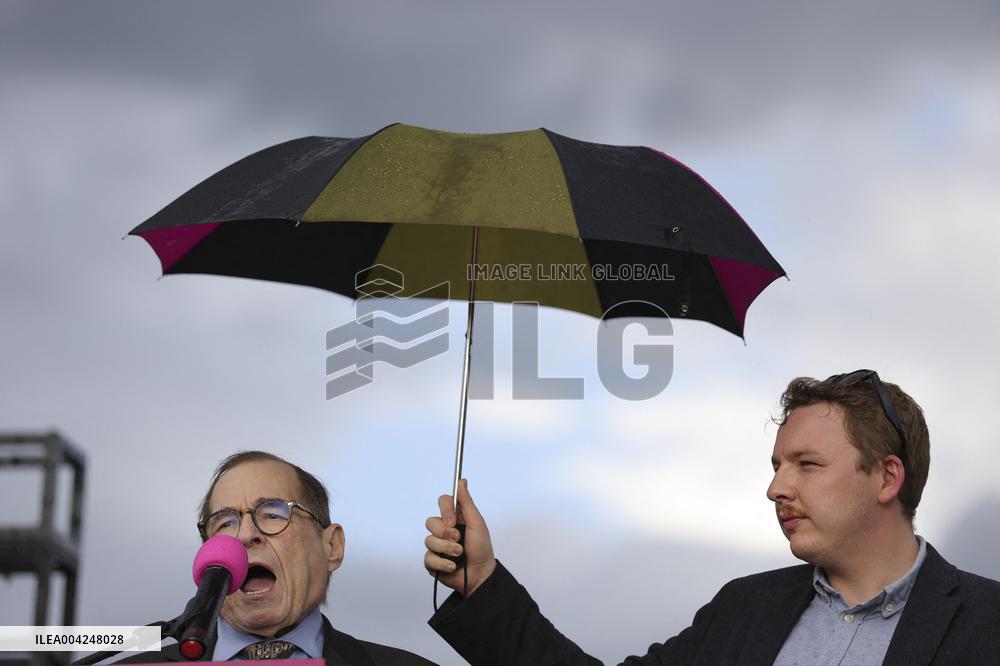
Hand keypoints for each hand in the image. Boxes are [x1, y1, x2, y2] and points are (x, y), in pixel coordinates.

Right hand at [424, 479, 495, 596]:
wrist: (480, 575)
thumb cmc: (482, 549)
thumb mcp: (477, 524)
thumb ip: (467, 503)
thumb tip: (462, 480)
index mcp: (455, 517)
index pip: (443, 502)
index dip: (445, 510)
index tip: (453, 521)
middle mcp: (444, 529)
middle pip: (431, 521)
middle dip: (446, 534)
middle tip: (459, 540)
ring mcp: (437, 545)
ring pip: (429, 540)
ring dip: (447, 550)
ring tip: (459, 556)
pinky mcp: (432, 561)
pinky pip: (428, 558)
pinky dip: (442, 563)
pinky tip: (452, 566)